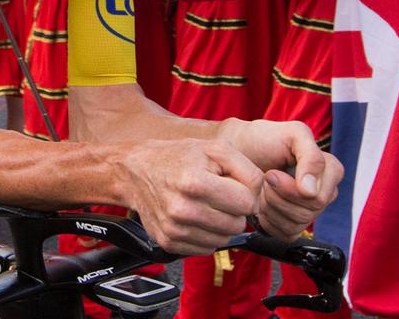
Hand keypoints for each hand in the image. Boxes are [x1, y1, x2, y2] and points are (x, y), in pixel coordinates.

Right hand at [119, 139, 261, 254]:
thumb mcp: (217, 149)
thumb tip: (260, 198)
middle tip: (220, 194)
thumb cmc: (180, 157)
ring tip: (208, 204)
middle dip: (235, 209)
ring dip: (223, 223)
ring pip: (224, 239)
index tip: (233, 184)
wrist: (138, 171)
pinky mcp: (169, 243)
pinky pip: (207, 248)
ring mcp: (174, 230)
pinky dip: (208, 234)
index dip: (245, 192)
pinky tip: (198, 216)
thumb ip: (247, 169)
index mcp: (195, 183)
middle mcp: (183, 210)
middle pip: (237, 224)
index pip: (247, 203)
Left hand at [217, 118, 341, 238]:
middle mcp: (323, 192)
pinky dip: (269, 221)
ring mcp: (309, 210)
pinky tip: (263, 204)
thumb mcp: (293, 134)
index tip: (273, 174)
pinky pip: (287, 235)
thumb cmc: (266, 139)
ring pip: (297, 224)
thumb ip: (311, 156)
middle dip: (279, 196)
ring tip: (263, 189)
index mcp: (330, 170)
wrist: (239, 150)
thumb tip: (311, 192)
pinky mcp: (292, 225)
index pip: (320, 196)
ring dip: (272, 207)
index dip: (293, 189)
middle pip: (309, 212)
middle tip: (265, 178)